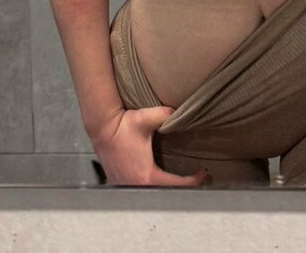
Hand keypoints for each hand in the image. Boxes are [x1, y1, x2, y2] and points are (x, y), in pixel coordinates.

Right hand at [92, 106, 209, 187]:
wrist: (102, 129)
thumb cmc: (122, 126)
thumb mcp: (146, 117)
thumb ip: (165, 114)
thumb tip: (178, 111)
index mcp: (148, 176)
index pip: (177, 186)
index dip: (194, 181)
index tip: (203, 173)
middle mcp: (137, 186)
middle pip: (166, 194)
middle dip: (181, 188)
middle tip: (195, 178)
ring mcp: (128, 187)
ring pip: (153, 194)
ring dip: (166, 189)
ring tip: (180, 179)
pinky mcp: (121, 184)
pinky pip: (141, 191)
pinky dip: (152, 188)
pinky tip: (159, 179)